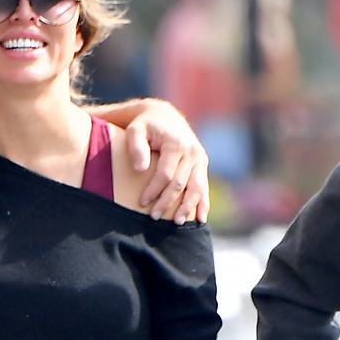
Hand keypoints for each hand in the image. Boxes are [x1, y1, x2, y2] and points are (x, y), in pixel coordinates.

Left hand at [124, 99, 209, 223]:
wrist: (163, 116)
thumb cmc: (144, 125)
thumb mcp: (135, 130)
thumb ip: (136, 147)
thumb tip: (140, 169)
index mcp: (176, 144)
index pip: (166, 174)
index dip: (154, 190)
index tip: (142, 202)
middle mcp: (192, 151)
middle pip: (181, 183)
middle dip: (167, 202)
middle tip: (153, 217)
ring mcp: (199, 158)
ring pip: (196, 187)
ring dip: (188, 207)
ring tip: (177, 223)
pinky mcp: (202, 163)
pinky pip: (204, 186)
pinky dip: (203, 203)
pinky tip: (201, 219)